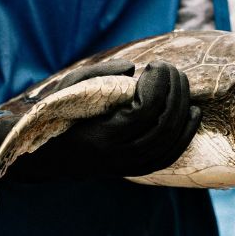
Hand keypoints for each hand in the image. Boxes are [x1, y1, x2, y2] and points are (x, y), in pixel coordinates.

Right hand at [0, 60, 201, 179]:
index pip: (147, 110)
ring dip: (184, 111)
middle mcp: (119, 156)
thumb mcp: (69, 88)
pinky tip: (192, 114)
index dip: (159, 84)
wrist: (42, 156)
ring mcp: (128, 166)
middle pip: (165, 124)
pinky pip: (169, 156)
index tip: (155, 65)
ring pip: (171, 142)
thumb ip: (101, 74)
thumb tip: (135, 68)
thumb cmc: (53, 116)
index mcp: (102, 135)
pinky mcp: (134, 170)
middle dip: (176, 92)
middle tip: (172, 69)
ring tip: (182, 85)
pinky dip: (185, 135)